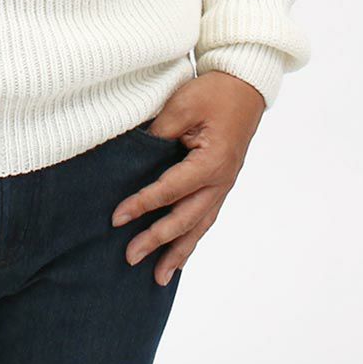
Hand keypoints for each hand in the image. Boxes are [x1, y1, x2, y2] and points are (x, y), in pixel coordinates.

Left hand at [111, 70, 265, 285]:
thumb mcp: (181, 105)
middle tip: (129, 257)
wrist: (245, 86)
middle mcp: (220, 181)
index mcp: (211, 163)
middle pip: (185, 219)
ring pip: (199, 226)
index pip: (170, 191)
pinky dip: (192, 237)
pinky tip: (180, 254)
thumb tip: (135, 158)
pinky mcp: (221, 183)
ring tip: (159, 277)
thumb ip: (159, 135)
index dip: (142, 205)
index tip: (117, 219)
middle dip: (157, 240)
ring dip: (178, 251)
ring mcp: (223, 185)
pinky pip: (206, 217)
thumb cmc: (214, 93)